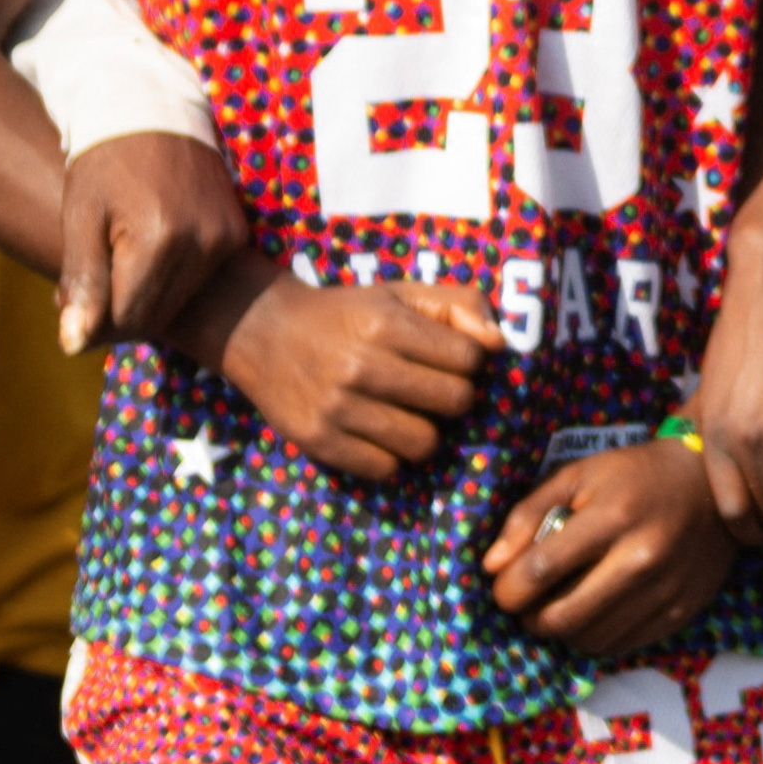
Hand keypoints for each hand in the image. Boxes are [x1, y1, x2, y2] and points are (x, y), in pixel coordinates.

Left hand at [56, 131, 258, 356]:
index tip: (69, 297)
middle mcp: (204, 243)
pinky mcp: (237, 234)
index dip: (92, 320)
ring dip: (142, 298)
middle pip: (154, 316)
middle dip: (115, 311)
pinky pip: (199, 281)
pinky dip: (169, 280)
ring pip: (178, 304)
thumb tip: (73, 347)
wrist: (152, 110)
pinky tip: (145, 254)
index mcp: (160, 239)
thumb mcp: (81, 219)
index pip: (126, 320)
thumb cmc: (103, 163)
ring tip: (114, 263)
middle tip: (87, 281)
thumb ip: (82, 284)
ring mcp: (226, 239)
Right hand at [186, 271, 497, 484]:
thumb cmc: (347, 314)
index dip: (469, 361)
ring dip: (426, 431)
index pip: (469, 359)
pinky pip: (385, 469)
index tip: (448, 359)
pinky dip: (390, 456)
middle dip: (454, 398)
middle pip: (455, 404)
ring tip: (406, 413)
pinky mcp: (318, 442)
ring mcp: (337, 409)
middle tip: (432, 390)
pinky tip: (378, 432)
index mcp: (385, 325)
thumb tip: (499, 344)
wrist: (263, 333)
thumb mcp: (401, 294)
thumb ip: (458, 305)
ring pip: (425, 444)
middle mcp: (361, 368)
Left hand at [486, 440, 735, 661]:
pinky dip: (596, 637)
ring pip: (589, 641)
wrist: (712, 487)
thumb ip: (529, 515)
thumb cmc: (635, 476)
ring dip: (562, 631)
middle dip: (530, 618)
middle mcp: (642, 558)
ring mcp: (665, 591)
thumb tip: (492, 566)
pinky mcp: (680, 612)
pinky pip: (621, 646)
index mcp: (612, 517)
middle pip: (561, 618)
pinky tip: (594, 611)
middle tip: (528, 604)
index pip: (539, 571)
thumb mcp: (578, 475)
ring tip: (560, 606)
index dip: (507, 589)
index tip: (504, 587)